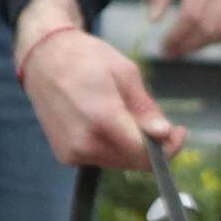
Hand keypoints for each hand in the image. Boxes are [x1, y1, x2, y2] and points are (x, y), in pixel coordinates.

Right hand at [21, 10, 180, 168]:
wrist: (43, 58)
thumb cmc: (85, 58)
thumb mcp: (125, 73)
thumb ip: (146, 109)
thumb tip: (163, 133)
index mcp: (103, 119)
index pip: (144, 153)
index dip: (167, 148)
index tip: (177, 134)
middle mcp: (85, 142)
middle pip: (133, 161)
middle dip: (152, 147)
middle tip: (160, 126)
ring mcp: (72, 152)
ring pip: (118, 162)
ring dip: (131, 147)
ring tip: (129, 117)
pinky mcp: (65, 155)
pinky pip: (100, 158)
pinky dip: (112, 146)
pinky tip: (108, 123)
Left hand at [140, 0, 220, 53]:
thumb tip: (154, 19)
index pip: (191, 13)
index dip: (177, 33)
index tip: (163, 44)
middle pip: (206, 26)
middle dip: (186, 44)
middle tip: (168, 52)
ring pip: (219, 32)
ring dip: (198, 46)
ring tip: (179, 50)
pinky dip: (211, 41)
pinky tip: (194, 43)